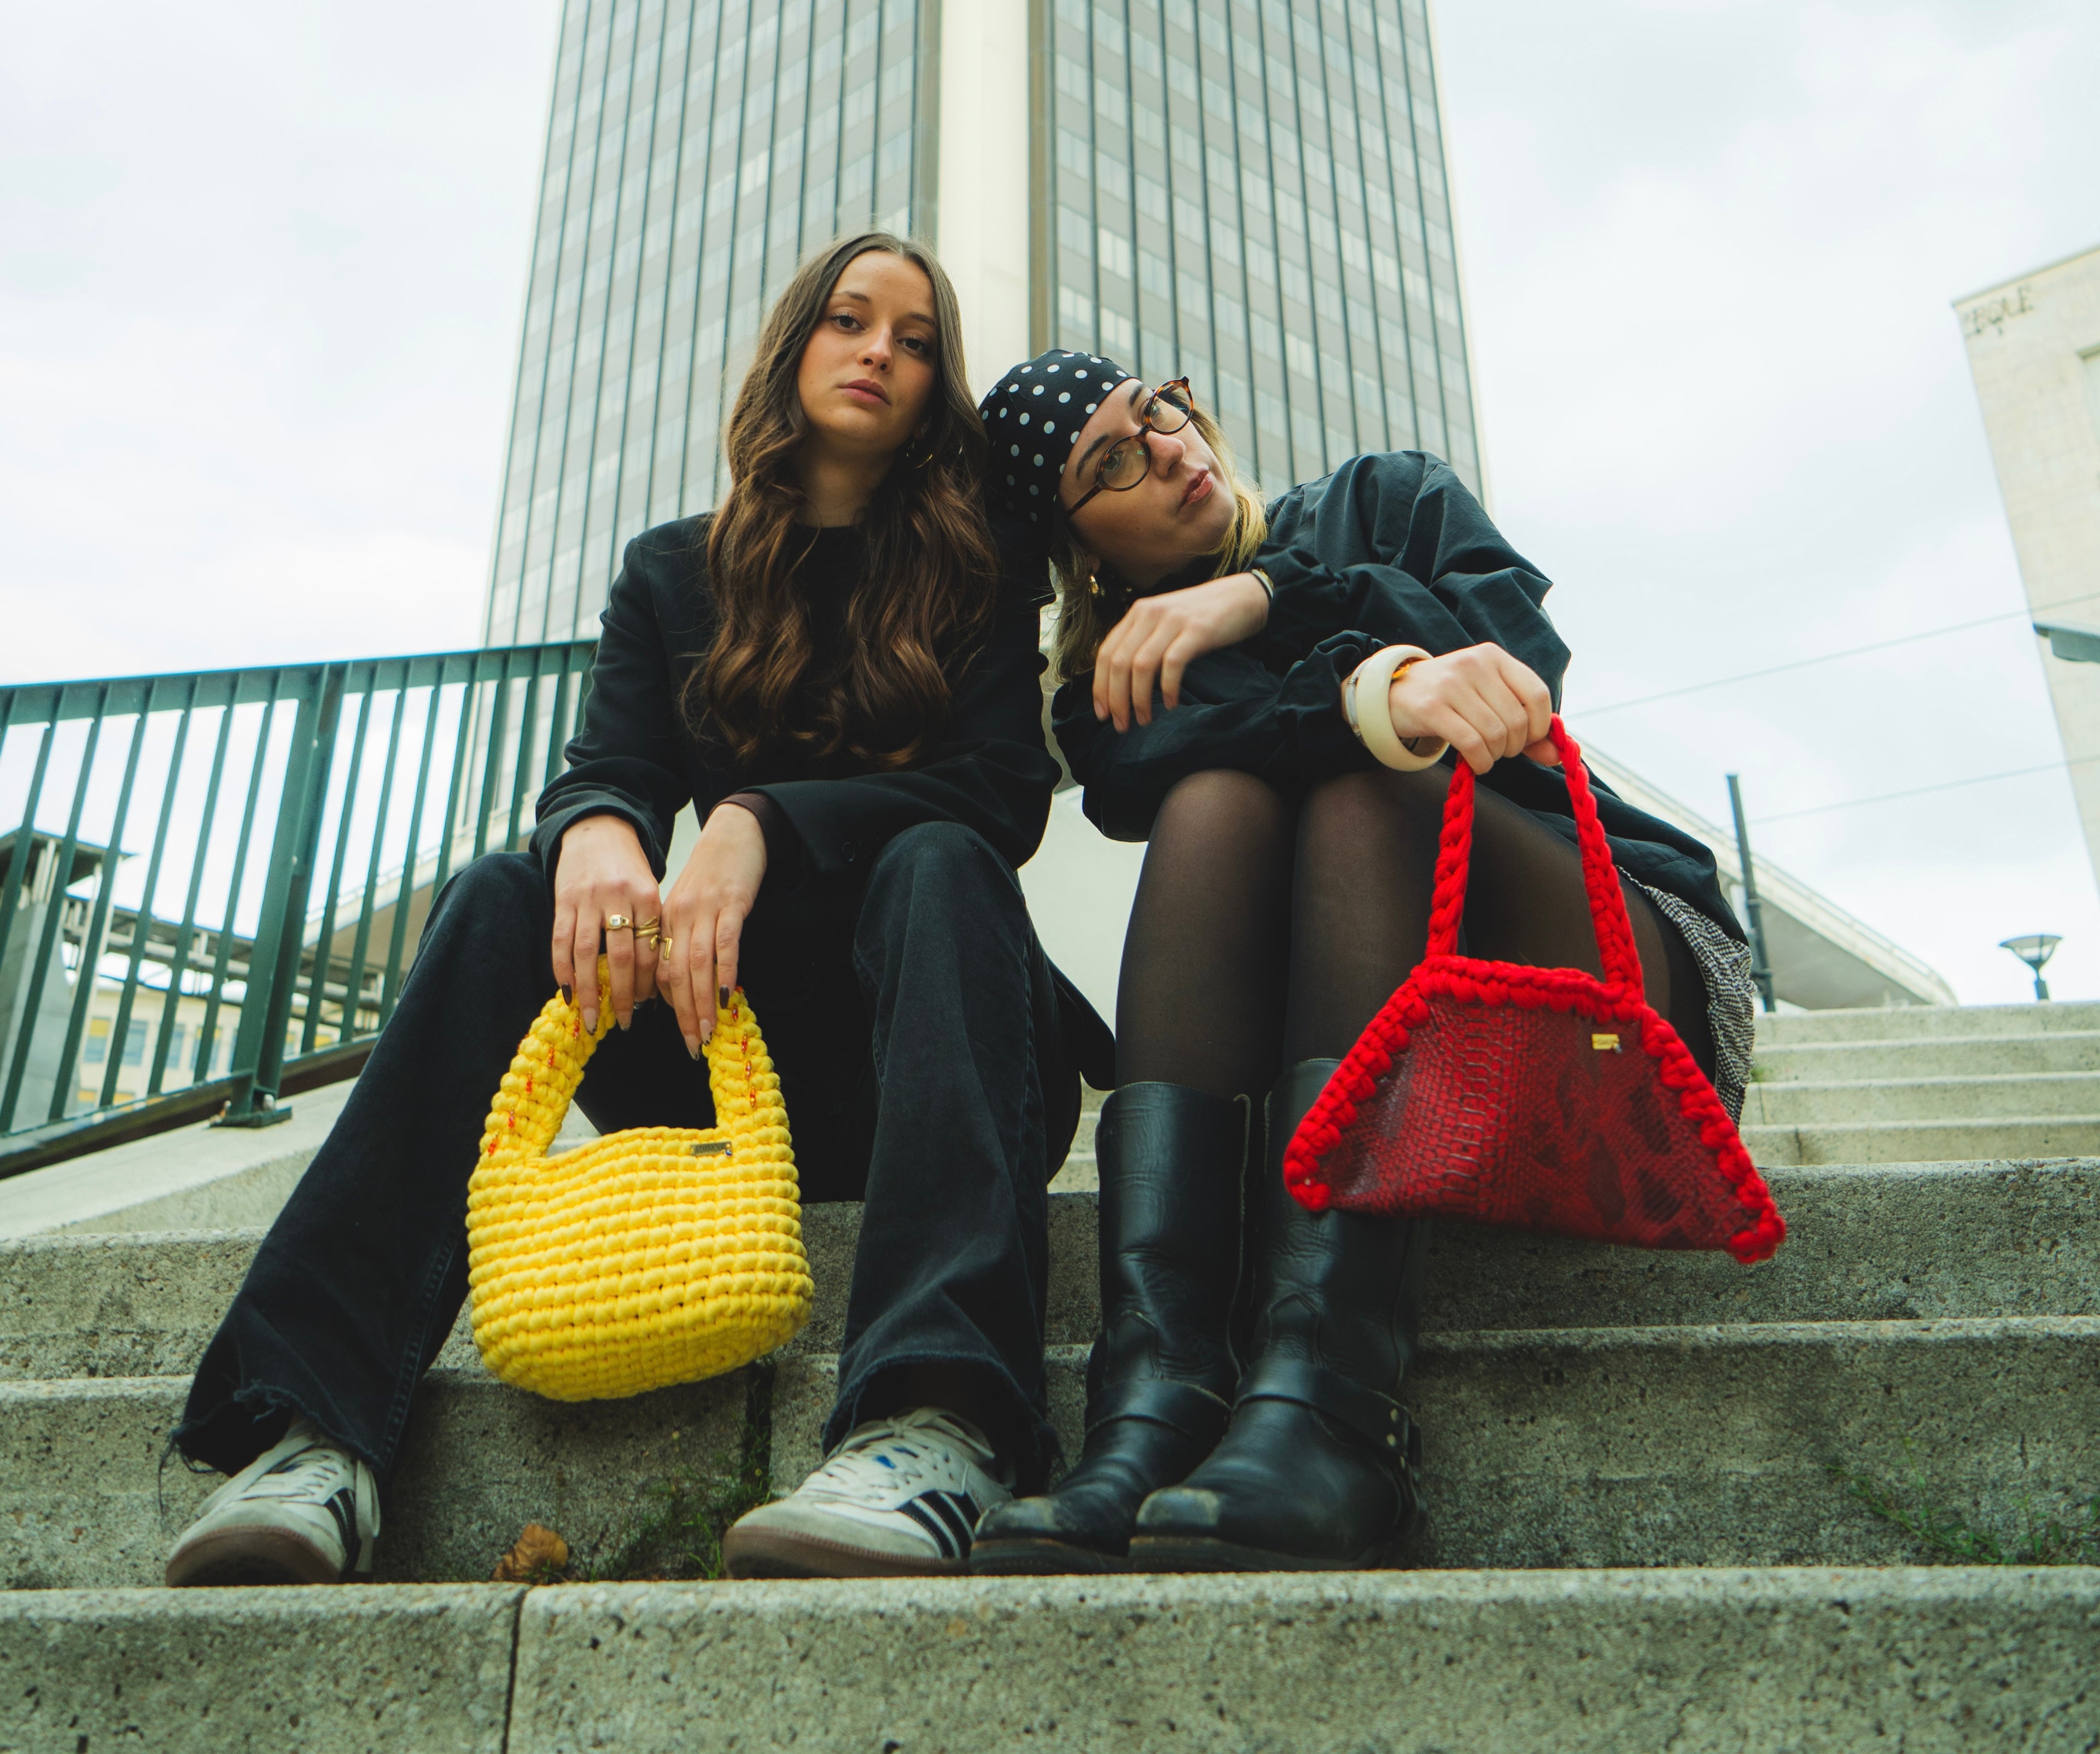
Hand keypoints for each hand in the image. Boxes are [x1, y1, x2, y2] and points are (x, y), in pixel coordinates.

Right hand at [551, 815, 663, 1033]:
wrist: (598, 830)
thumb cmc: (628, 869)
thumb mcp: (650, 892)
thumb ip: (650, 928)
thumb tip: (652, 981)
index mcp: (648, 898)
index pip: (650, 950)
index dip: (648, 983)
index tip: (647, 1006)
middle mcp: (618, 898)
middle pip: (621, 957)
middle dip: (622, 995)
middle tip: (625, 1022)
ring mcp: (588, 899)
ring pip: (587, 954)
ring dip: (589, 991)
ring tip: (592, 1018)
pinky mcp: (563, 899)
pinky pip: (560, 941)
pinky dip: (562, 969)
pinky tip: (566, 992)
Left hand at [659, 802, 768, 1055]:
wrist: (735, 831)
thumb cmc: (715, 871)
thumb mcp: (692, 904)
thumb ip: (687, 935)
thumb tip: (691, 975)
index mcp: (667, 919)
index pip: (660, 969)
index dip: (669, 1002)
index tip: (681, 1026)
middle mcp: (680, 917)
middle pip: (676, 974)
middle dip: (683, 1014)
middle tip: (691, 1045)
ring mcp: (705, 910)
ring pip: (698, 965)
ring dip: (701, 1003)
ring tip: (707, 1032)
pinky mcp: (731, 904)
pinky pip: (726, 944)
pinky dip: (725, 973)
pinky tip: (728, 997)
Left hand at [1093, 572, 1269, 730]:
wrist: (1243, 596)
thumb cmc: (1203, 618)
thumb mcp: (1166, 625)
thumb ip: (1145, 644)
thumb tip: (1123, 686)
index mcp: (1138, 613)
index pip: (1106, 653)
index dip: (1100, 687)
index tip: (1102, 713)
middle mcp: (1150, 613)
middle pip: (1119, 663)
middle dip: (1116, 699)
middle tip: (1120, 725)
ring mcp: (1173, 621)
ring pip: (1141, 666)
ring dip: (1139, 699)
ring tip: (1144, 720)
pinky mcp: (1197, 630)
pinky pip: (1172, 664)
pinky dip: (1168, 688)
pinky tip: (1171, 703)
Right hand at [1387, 644, 1560, 774]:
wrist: (1394, 693)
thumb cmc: (1450, 698)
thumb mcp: (1488, 700)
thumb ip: (1525, 726)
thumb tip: (1556, 756)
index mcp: (1494, 657)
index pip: (1536, 693)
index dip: (1540, 725)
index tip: (1526, 738)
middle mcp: (1474, 664)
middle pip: (1516, 719)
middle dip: (1514, 746)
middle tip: (1501, 750)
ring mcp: (1452, 684)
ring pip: (1495, 734)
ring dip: (1496, 756)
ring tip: (1486, 756)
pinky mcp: (1431, 708)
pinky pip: (1471, 743)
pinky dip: (1481, 762)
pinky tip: (1477, 763)